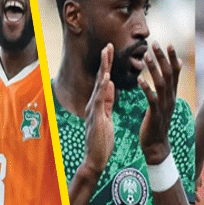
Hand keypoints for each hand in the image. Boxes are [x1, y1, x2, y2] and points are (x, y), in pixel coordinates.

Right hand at [83, 44, 115, 175]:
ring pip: (98, 85)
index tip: (110, 52)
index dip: (107, 66)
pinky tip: (106, 77)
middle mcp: (93, 104)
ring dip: (103, 69)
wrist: (95, 159)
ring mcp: (93, 110)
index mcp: (98, 105)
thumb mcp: (107, 118)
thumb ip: (107, 103)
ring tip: (106, 54)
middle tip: (108, 45)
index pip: (103, 82)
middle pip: (100, 79)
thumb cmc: (101, 141)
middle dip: (104, 62)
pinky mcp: (95, 118)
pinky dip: (102, 88)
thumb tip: (109, 86)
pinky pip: (99, 100)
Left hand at [138, 44, 181, 164]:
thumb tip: (175, 67)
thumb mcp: (165, 103)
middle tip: (155, 43)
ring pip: (161, 84)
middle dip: (162, 58)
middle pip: (169, 74)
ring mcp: (164, 107)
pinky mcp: (155, 115)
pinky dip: (146, 88)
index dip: (173, 58)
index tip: (169, 44)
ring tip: (146, 56)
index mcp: (172, 95)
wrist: (157, 146)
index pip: (175, 73)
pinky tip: (139, 79)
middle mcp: (170, 99)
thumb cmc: (157, 123)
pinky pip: (151, 99)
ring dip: (153, 69)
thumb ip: (168, 87)